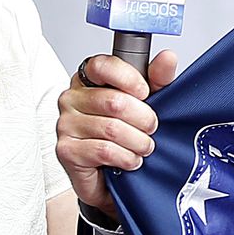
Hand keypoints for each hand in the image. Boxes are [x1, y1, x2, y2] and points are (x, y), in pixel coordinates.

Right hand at [55, 50, 180, 215]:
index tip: (145, 93)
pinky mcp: (66, 150)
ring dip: (138, 142)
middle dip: (143, 118)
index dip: (130, 79)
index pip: (102, 66)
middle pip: (114, 102)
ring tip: (144, 147)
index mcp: (88, 79)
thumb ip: (156, 79)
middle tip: (152, 128)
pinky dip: (126, 158)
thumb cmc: (125, 135)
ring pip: (111, 128)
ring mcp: (65, 124)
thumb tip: (168, 57)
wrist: (111, 177)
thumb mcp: (146, 103)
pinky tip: (130, 160)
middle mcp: (71, 98)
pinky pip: (104, 150)